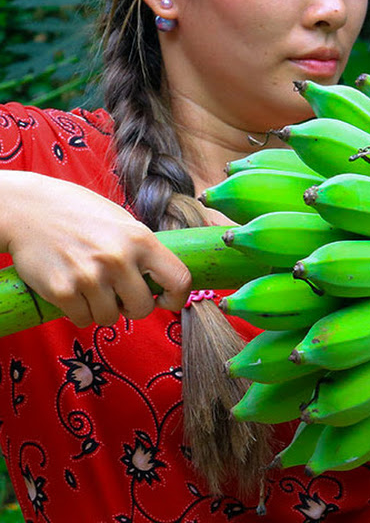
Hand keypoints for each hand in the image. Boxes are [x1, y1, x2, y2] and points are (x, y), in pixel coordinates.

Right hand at [1, 172, 191, 326]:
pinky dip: (79, 312)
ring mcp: (90, 276)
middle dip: (132, 307)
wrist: (30, 209)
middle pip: (142, 308)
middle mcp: (119, 258)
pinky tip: (73, 289)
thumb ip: (144, 250)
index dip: (177, 298)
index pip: (179, 279)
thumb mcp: (124, 222)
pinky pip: (82, 320)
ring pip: (110, 318)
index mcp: (141, 239)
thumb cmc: (81, 214)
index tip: (166, 301)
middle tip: (119, 294)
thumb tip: (164, 280)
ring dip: (103, 310)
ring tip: (92, 286)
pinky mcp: (62, 291)